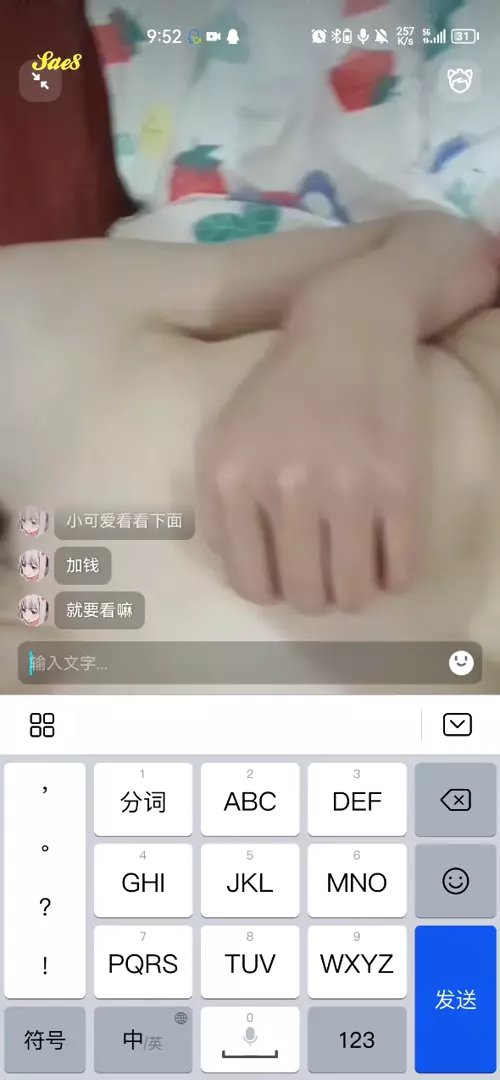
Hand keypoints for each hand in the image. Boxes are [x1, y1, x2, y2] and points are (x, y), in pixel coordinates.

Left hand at [195, 269, 423, 612]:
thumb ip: (217, 507)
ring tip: (358, 571)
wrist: (349, 328)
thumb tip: (240, 573)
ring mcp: (346, 487)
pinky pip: (401, 569)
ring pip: (351, 593)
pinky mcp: (399, 484)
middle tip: (327, 574)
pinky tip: (389, 558)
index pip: (251, 583)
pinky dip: (395, 578)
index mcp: (233, 479)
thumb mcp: (223, 438)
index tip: (288, 574)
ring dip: (355, 594)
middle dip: (316, 597)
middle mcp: (285, 487)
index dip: (273, 590)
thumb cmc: (281, 388)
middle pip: (303, 595)